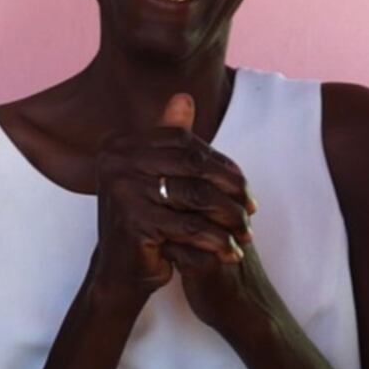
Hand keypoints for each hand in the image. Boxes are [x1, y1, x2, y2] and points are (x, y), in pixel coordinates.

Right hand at [90, 93, 253, 304]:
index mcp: (121, 144)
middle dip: (230, 189)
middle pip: (193, 167)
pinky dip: (216, 241)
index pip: (186, 145)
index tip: (244, 187)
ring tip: (246, 232)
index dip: (221, 165)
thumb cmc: (143, 222)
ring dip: (229, 216)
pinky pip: (190, 227)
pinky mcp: (134, 222)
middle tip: (252, 209)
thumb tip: (184, 97)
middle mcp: (116, 161)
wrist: (119, 271)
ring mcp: (123, 190)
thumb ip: (171, 141)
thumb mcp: (156, 177)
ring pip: (196, 197)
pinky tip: (231, 252)